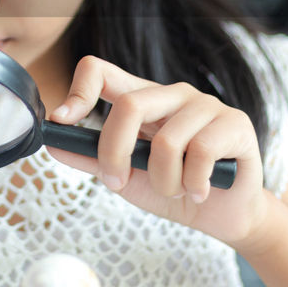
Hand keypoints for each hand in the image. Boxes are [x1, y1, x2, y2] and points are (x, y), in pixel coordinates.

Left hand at [45, 55, 268, 248]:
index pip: (101, 71)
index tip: (63, 121)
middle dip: (115, 153)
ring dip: (164, 182)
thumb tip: (51, 145)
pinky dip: (193, 183)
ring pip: (166, 141)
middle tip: (118, 182)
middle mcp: (172, 94)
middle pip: (130, 106)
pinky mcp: (236, 123)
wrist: (223, 215)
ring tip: (177, 190)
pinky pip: (201, 152)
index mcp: (142, 99)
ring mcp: (206, 104)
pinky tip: (200, 190)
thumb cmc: (175, 189)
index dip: (78, 91)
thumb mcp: (126, 176)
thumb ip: (92, 159)